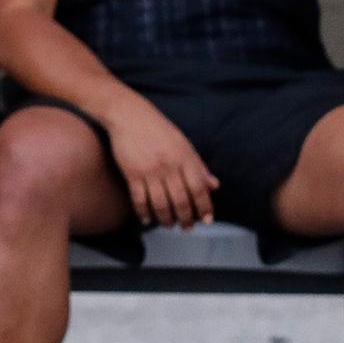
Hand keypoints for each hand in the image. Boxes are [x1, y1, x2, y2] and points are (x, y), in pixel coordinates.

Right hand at [102, 96, 218, 230]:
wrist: (129, 115)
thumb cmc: (158, 129)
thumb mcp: (183, 144)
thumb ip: (198, 166)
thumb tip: (214, 186)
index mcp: (184, 157)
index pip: (199, 188)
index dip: (205, 207)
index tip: (207, 220)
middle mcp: (169, 165)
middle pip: (181, 201)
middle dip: (186, 219)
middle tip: (186, 227)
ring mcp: (150, 170)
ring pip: (161, 205)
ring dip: (166, 219)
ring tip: (168, 224)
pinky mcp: (132, 173)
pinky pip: (140, 200)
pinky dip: (144, 213)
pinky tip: (147, 219)